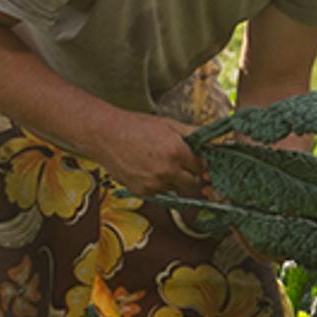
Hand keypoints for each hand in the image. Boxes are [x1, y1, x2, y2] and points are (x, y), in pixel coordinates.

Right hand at [86, 107, 209, 199]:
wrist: (106, 135)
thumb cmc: (135, 126)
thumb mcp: (168, 124)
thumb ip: (192, 133)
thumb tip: (210, 139)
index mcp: (177, 151)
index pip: (200, 166)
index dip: (198, 163)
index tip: (194, 160)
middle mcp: (167, 170)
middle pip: (192, 183)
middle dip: (189, 175)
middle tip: (179, 164)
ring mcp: (154, 183)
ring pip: (175, 188)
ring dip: (172, 180)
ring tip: (158, 163)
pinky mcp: (142, 191)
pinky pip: (158, 192)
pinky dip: (157, 184)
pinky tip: (147, 169)